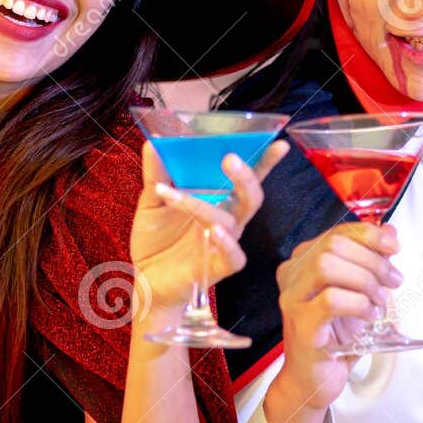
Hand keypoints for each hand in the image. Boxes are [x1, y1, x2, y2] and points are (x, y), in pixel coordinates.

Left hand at [129, 138, 288, 318]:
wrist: (146, 280)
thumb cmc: (157, 240)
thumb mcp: (151, 202)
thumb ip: (156, 174)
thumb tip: (152, 144)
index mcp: (219, 199)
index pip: (245, 177)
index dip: (264, 161)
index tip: (276, 142)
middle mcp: (228, 218)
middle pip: (251, 196)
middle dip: (246, 176)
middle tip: (230, 158)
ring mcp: (224, 243)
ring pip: (233, 220)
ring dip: (205, 206)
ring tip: (180, 196)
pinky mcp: (218, 267)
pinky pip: (234, 256)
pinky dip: (226, 243)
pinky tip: (214, 231)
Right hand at [264, 222, 401, 422]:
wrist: (314, 379)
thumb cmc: (335, 336)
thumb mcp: (358, 292)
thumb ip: (371, 261)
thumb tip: (390, 232)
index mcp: (303, 262)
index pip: (337, 233)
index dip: (369, 235)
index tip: (393, 247)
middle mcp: (292, 276)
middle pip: (333, 245)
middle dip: (371, 260)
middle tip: (392, 281)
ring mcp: (292, 300)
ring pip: (327, 266)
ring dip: (364, 280)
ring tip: (379, 301)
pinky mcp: (301, 325)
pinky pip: (331, 300)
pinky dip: (358, 304)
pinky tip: (369, 316)